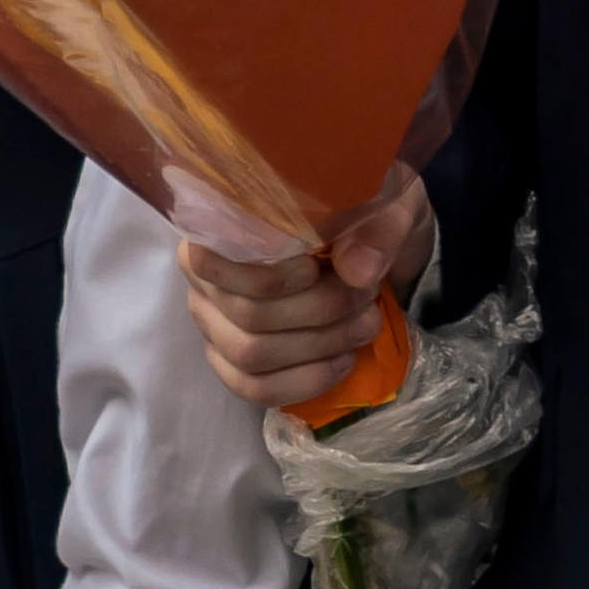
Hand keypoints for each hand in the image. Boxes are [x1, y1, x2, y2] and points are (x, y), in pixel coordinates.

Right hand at [180, 169, 434, 412]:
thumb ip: (376, 228)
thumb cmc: (362, 206)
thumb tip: (359, 270)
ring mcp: (215, 323)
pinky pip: (254, 388)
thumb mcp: (382, 200)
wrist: (373, 239)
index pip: (213, 260)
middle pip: (247, 314)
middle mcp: (206, 275)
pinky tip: (343, 361)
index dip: (267, 275)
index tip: (317, 269)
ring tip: (365, 325)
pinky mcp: (233, 362)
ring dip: (318, 347)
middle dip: (318, 311)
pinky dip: (304, 381)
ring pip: (250, 355)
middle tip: (366, 297)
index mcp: (221, 221)